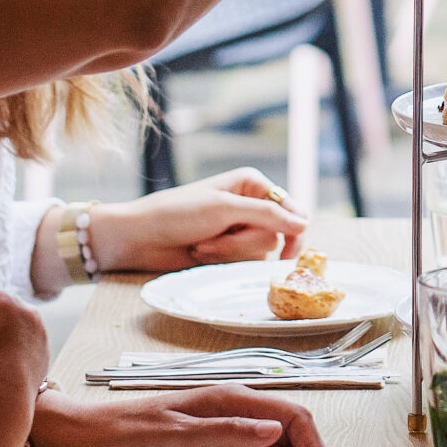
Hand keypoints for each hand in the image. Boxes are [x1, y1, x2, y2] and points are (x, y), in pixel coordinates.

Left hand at [30, 384, 334, 446]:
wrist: (89, 441)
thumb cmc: (127, 433)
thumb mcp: (180, 436)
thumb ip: (230, 432)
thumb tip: (275, 431)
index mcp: (231, 398)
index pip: (292, 416)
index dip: (313, 446)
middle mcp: (233, 410)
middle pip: (290, 431)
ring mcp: (224, 429)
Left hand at [92, 170, 308, 272]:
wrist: (141, 237)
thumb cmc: (177, 213)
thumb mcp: (224, 209)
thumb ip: (268, 216)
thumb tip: (305, 223)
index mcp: (252, 184)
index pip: (291, 209)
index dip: (293, 230)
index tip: (288, 254)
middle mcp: (250, 205)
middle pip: (276, 234)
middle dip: (244, 242)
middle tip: (217, 238)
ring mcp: (239, 230)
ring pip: (260, 251)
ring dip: (229, 252)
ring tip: (202, 245)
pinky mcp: (228, 251)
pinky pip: (243, 262)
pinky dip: (222, 260)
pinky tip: (201, 252)